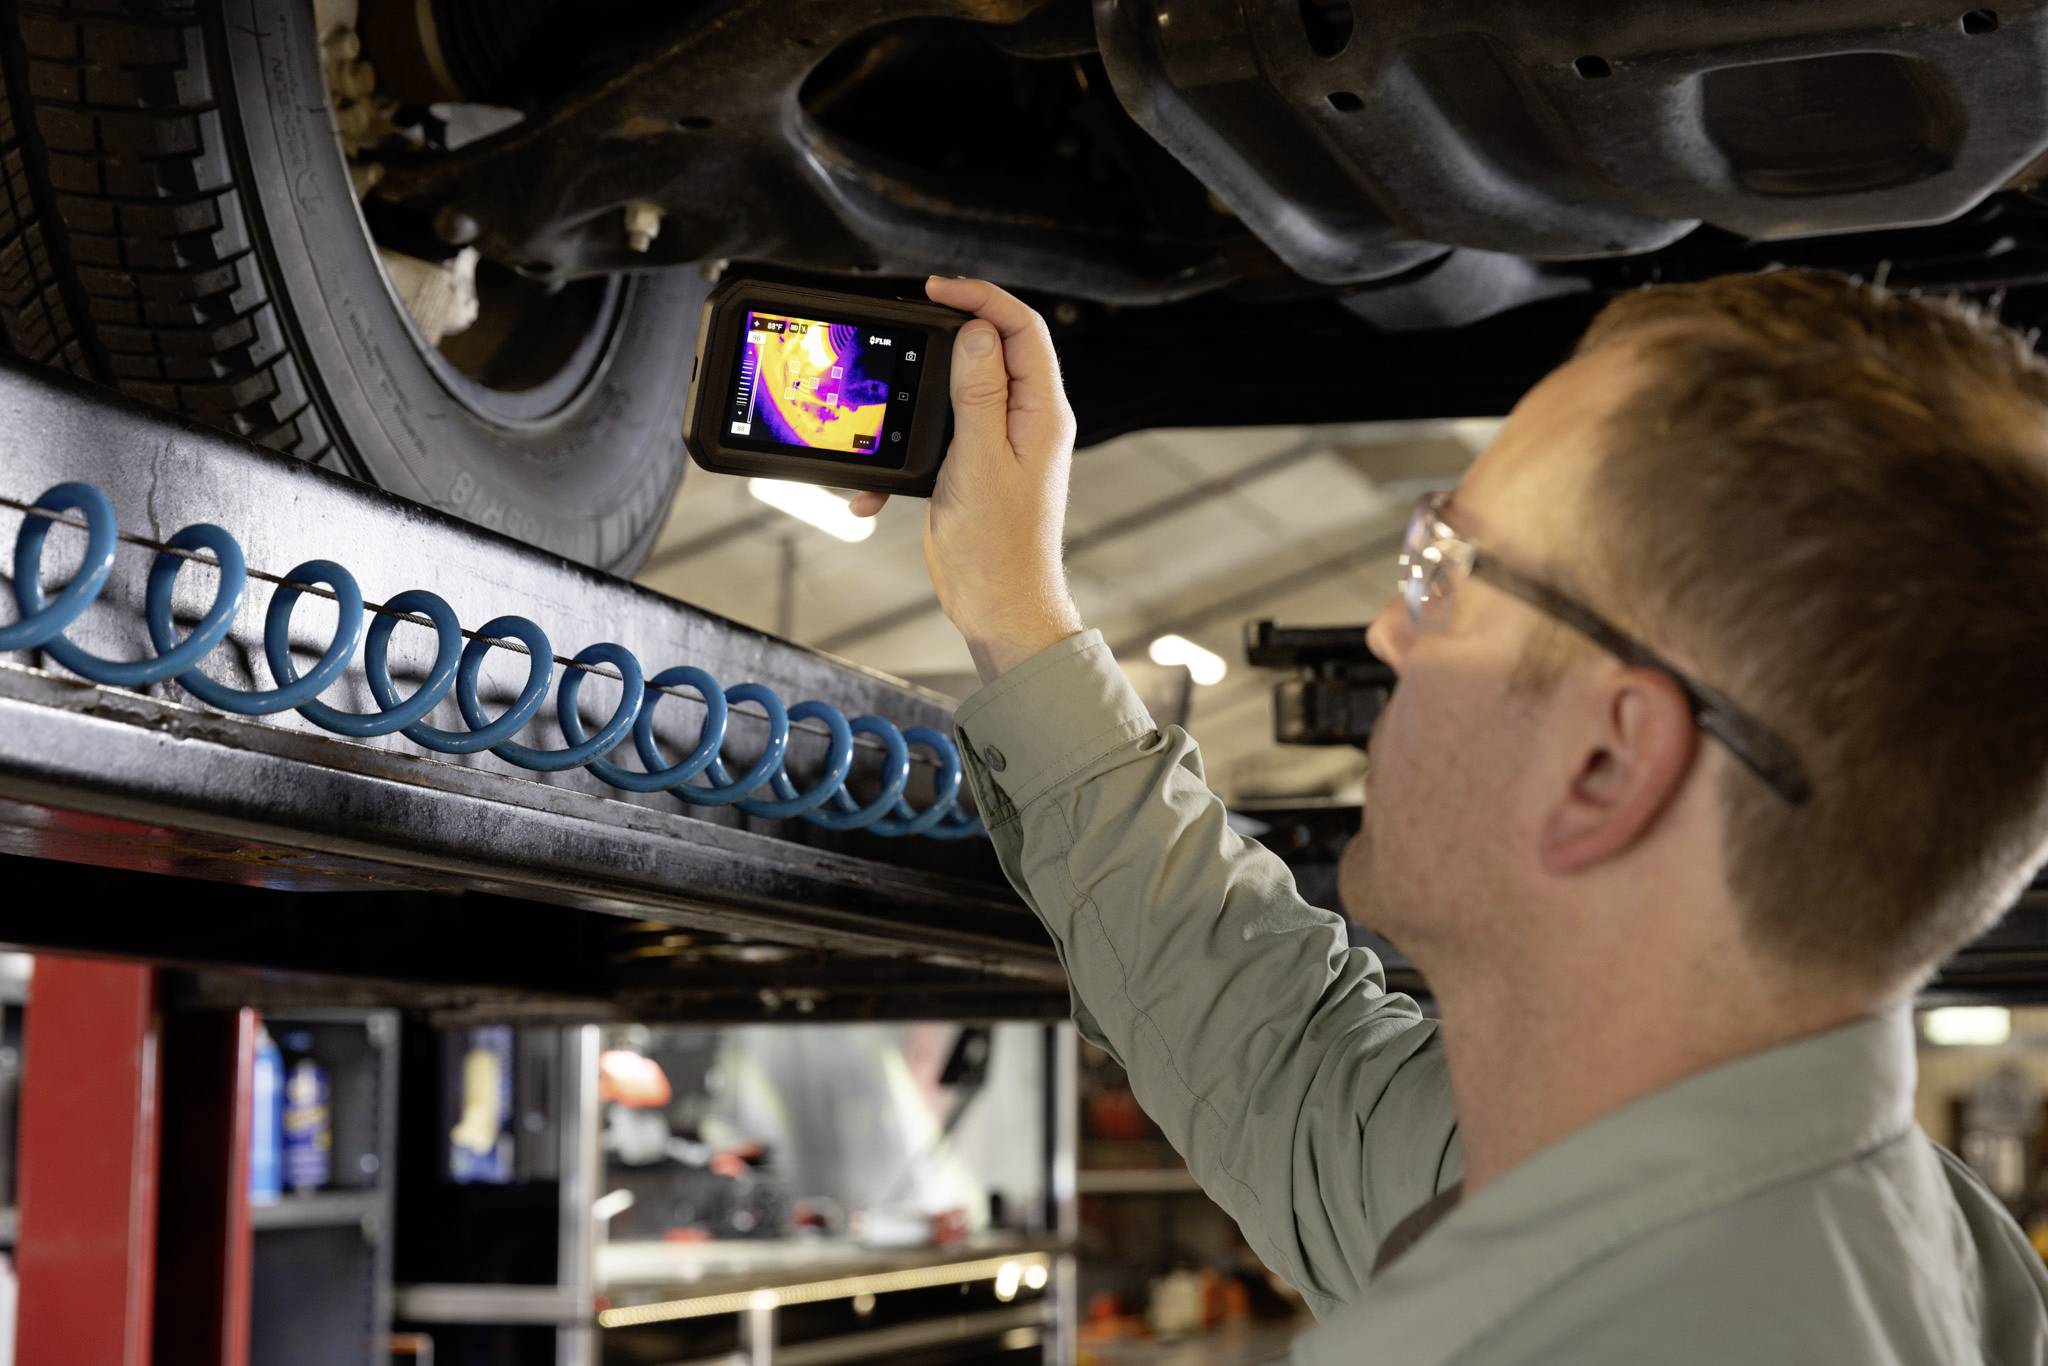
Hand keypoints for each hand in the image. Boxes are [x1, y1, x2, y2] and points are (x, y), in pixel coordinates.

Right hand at [850, 277, 1084, 681]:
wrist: (998, 608)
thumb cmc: (998, 547)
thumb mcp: (979, 459)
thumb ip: (978, 392)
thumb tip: (976, 331)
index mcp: (1042, 413)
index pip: (1021, 329)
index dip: (981, 297)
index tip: (936, 289)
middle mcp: (1028, 422)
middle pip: (991, 350)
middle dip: (945, 336)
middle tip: (905, 324)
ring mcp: (1002, 445)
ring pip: (960, 392)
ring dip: (918, 399)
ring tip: (885, 404)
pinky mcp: (976, 469)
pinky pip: (940, 439)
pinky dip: (908, 455)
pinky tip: (878, 488)